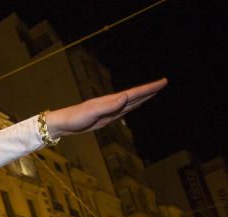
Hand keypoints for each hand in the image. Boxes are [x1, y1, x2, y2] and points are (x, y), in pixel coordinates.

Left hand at [44, 79, 166, 138]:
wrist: (64, 123)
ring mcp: (110, 110)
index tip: (163, 82)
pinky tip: (136, 104)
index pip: (135, 93)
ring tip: (154, 92)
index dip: (149, 88)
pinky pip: (124, 110)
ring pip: (131, 102)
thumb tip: (126, 97)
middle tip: (163, 83)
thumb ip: (109, 106)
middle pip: (136, 96)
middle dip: (150, 90)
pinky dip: (133, 106)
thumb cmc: (76, 117)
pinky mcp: (106, 117)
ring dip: (143, 97)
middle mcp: (113, 103)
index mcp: (112, 100)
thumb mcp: (93, 112)